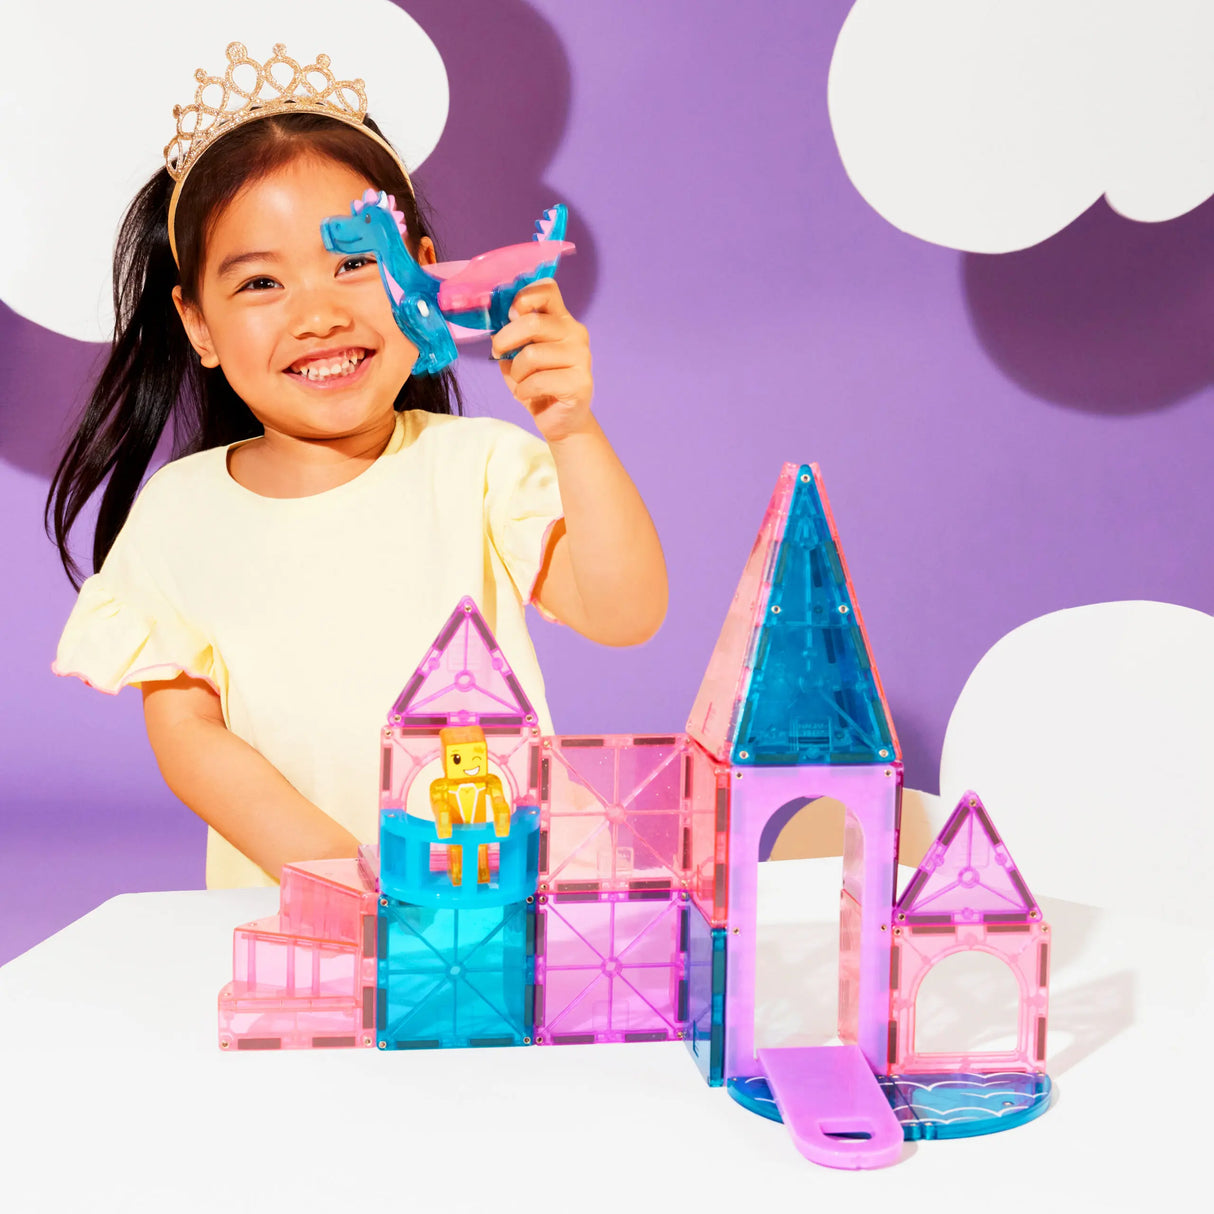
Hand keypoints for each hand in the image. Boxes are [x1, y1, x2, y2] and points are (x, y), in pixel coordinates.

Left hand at [493, 278, 592, 442]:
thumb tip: (498, 326)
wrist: (560, 420)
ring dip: (516, 373)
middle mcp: (575, 333)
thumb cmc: (537, 384)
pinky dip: (523, 391)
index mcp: (560, 320)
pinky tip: (527, 395)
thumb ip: (513, 336)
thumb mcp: (519, 355)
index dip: (524, 297)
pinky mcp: (580, 382)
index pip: (547, 290)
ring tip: (520, 383)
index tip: (510, 314)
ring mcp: (581, 357)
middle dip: (506, 339)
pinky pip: (538, 381)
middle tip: (498, 353)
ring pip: (532, 355)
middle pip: (533, 323)